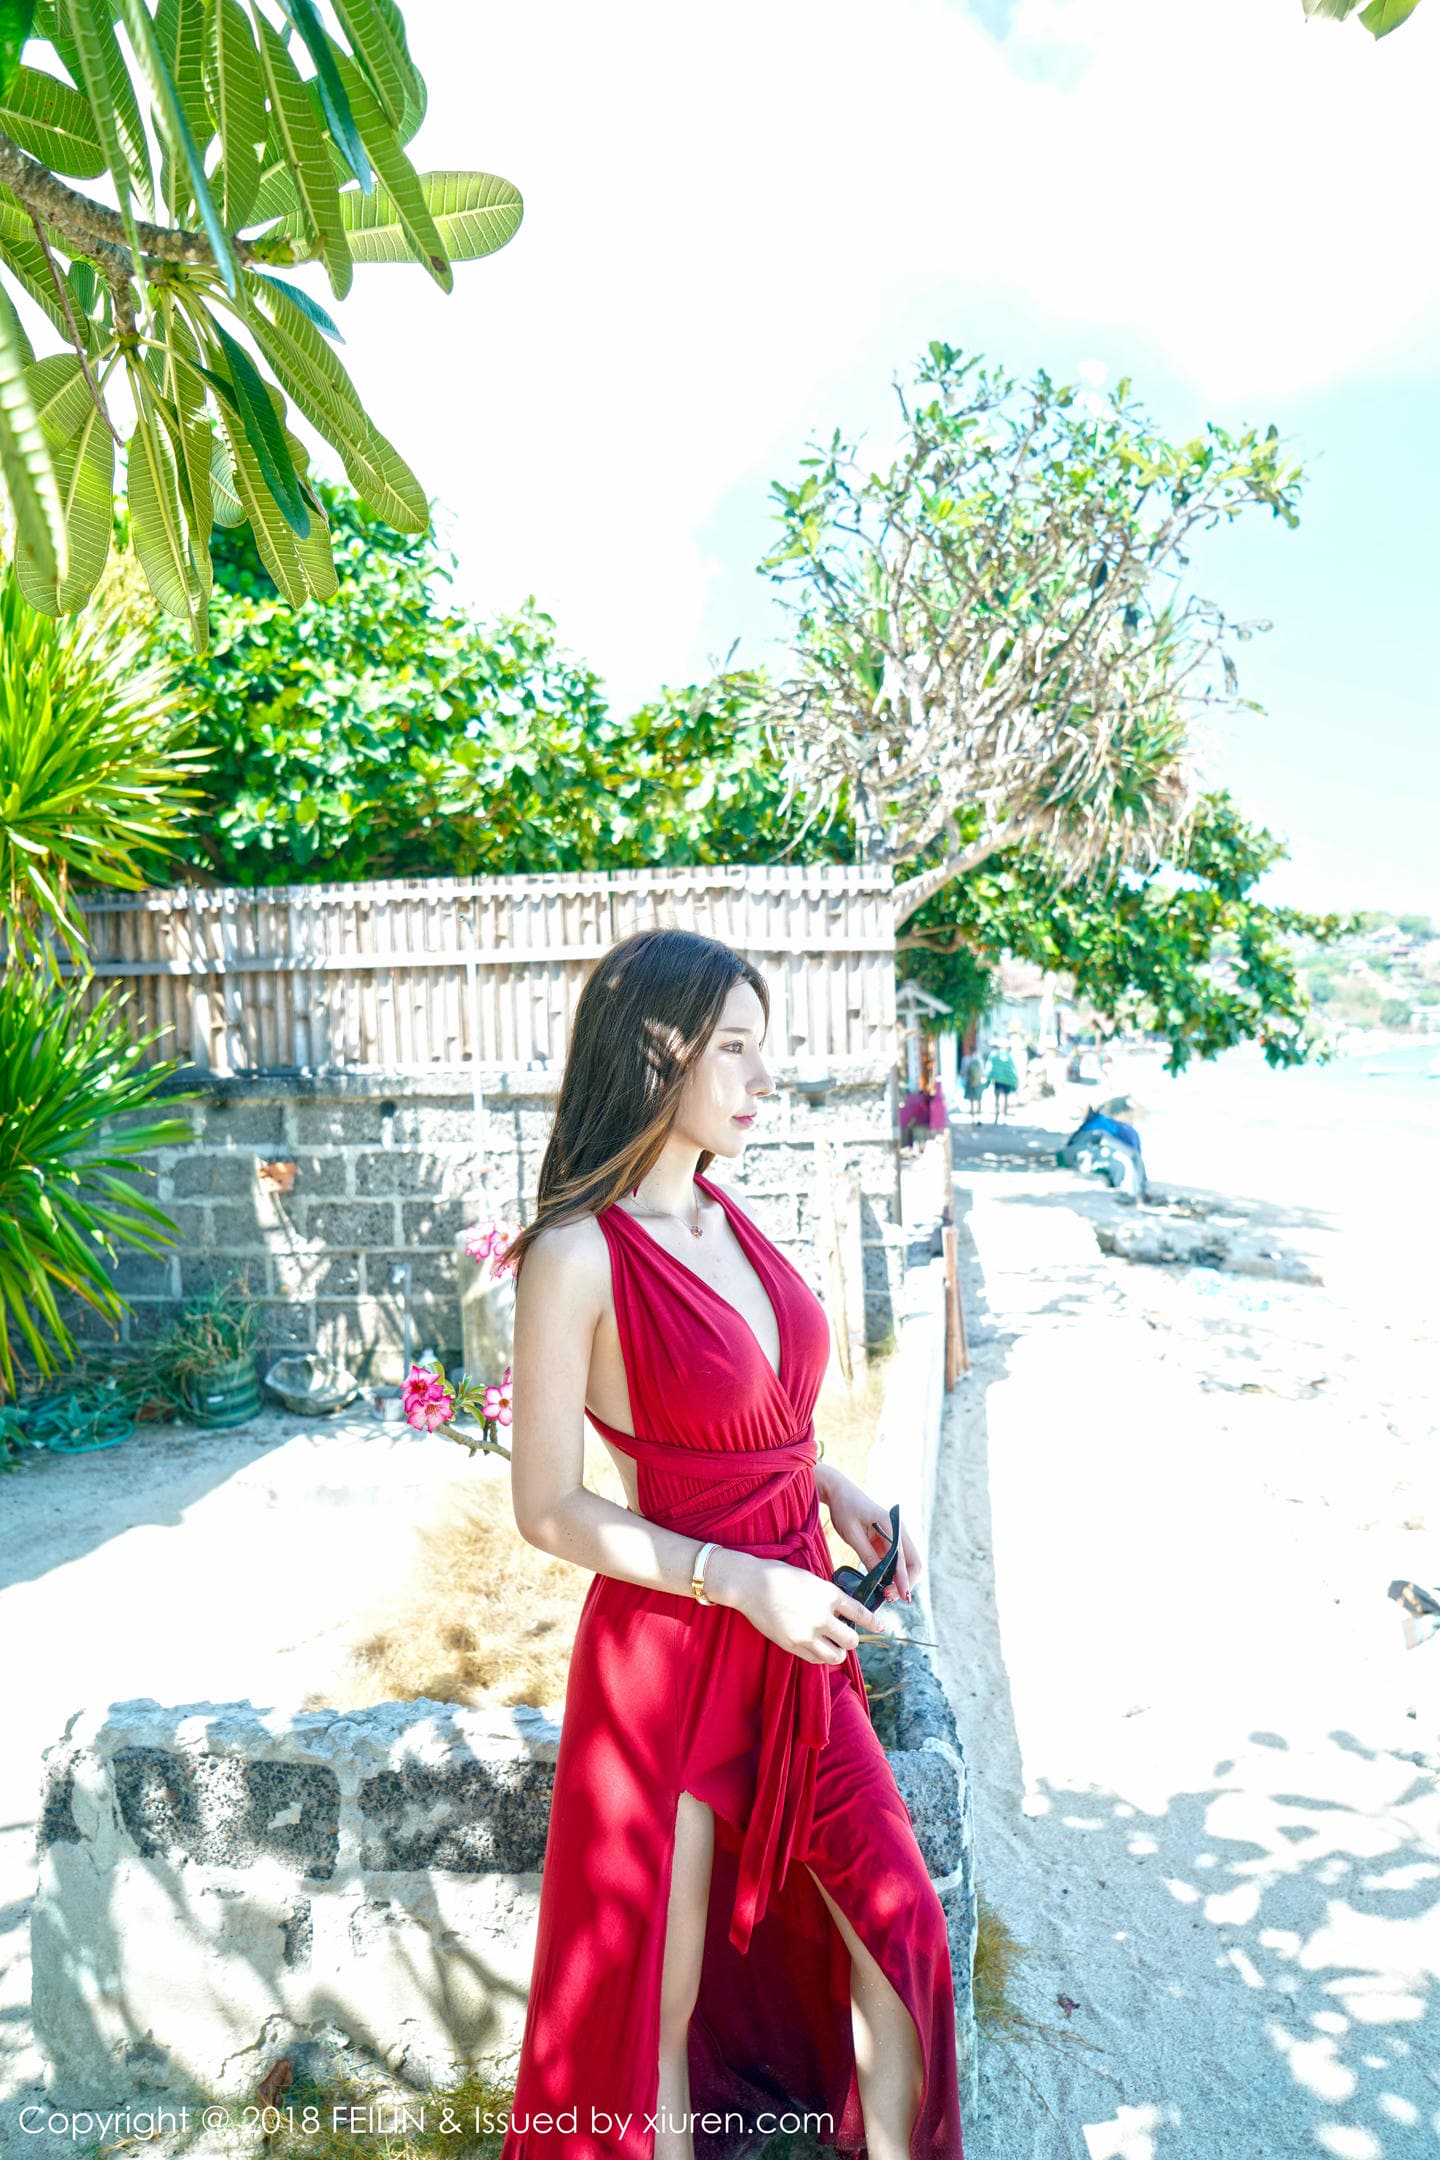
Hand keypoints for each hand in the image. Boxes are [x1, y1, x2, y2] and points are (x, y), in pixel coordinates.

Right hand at [708, 1550, 871, 1665]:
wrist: (751, 1584)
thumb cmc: (779, 1576)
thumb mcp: (811, 1579)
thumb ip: (827, 1596)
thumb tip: (840, 1611)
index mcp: (829, 1594)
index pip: (860, 1612)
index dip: (873, 1622)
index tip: (880, 1627)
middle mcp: (822, 1616)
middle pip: (851, 1640)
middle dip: (852, 1640)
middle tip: (846, 1637)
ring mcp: (807, 1633)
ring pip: (836, 1655)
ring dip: (838, 1652)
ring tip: (834, 1648)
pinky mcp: (792, 1645)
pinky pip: (815, 1659)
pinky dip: (820, 1656)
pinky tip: (818, 1650)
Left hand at [820, 1469, 922, 1603]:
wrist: (840, 1493)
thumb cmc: (844, 1510)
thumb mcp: (852, 1534)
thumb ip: (867, 1555)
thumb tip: (880, 1578)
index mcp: (891, 1524)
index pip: (901, 1557)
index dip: (902, 1579)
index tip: (901, 1596)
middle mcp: (899, 1530)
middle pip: (914, 1562)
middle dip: (906, 1582)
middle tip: (889, 1597)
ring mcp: (897, 1535)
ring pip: (908, 1564)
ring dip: (901, 1580)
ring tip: (885, 1594)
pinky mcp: (891, 1541)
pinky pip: (897, 1562)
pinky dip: (894, 1575)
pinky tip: (883, 1586)